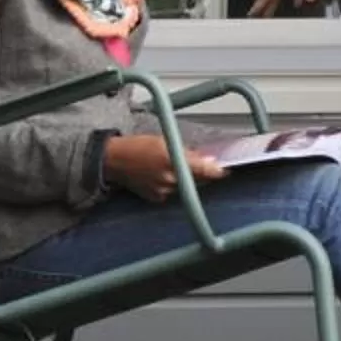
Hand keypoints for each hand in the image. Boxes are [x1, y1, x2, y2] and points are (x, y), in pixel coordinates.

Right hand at [103, 133, 223, 202]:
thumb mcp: (165, 141)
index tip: (226, 171)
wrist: (114, 161)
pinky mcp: (156, 199)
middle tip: (204, 166)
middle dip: (202, 174)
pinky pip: (173, 192)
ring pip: (186, 187)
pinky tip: (166, 176)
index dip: (217, 172)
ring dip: (188, 180)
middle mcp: (169, 179)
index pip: (204, 171)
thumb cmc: (138, 147)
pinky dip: (175, 185)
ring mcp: (162, 191)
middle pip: (197, 181)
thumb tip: (208, 159)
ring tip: (176, 168)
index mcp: (172, 161)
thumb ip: (188, 152)